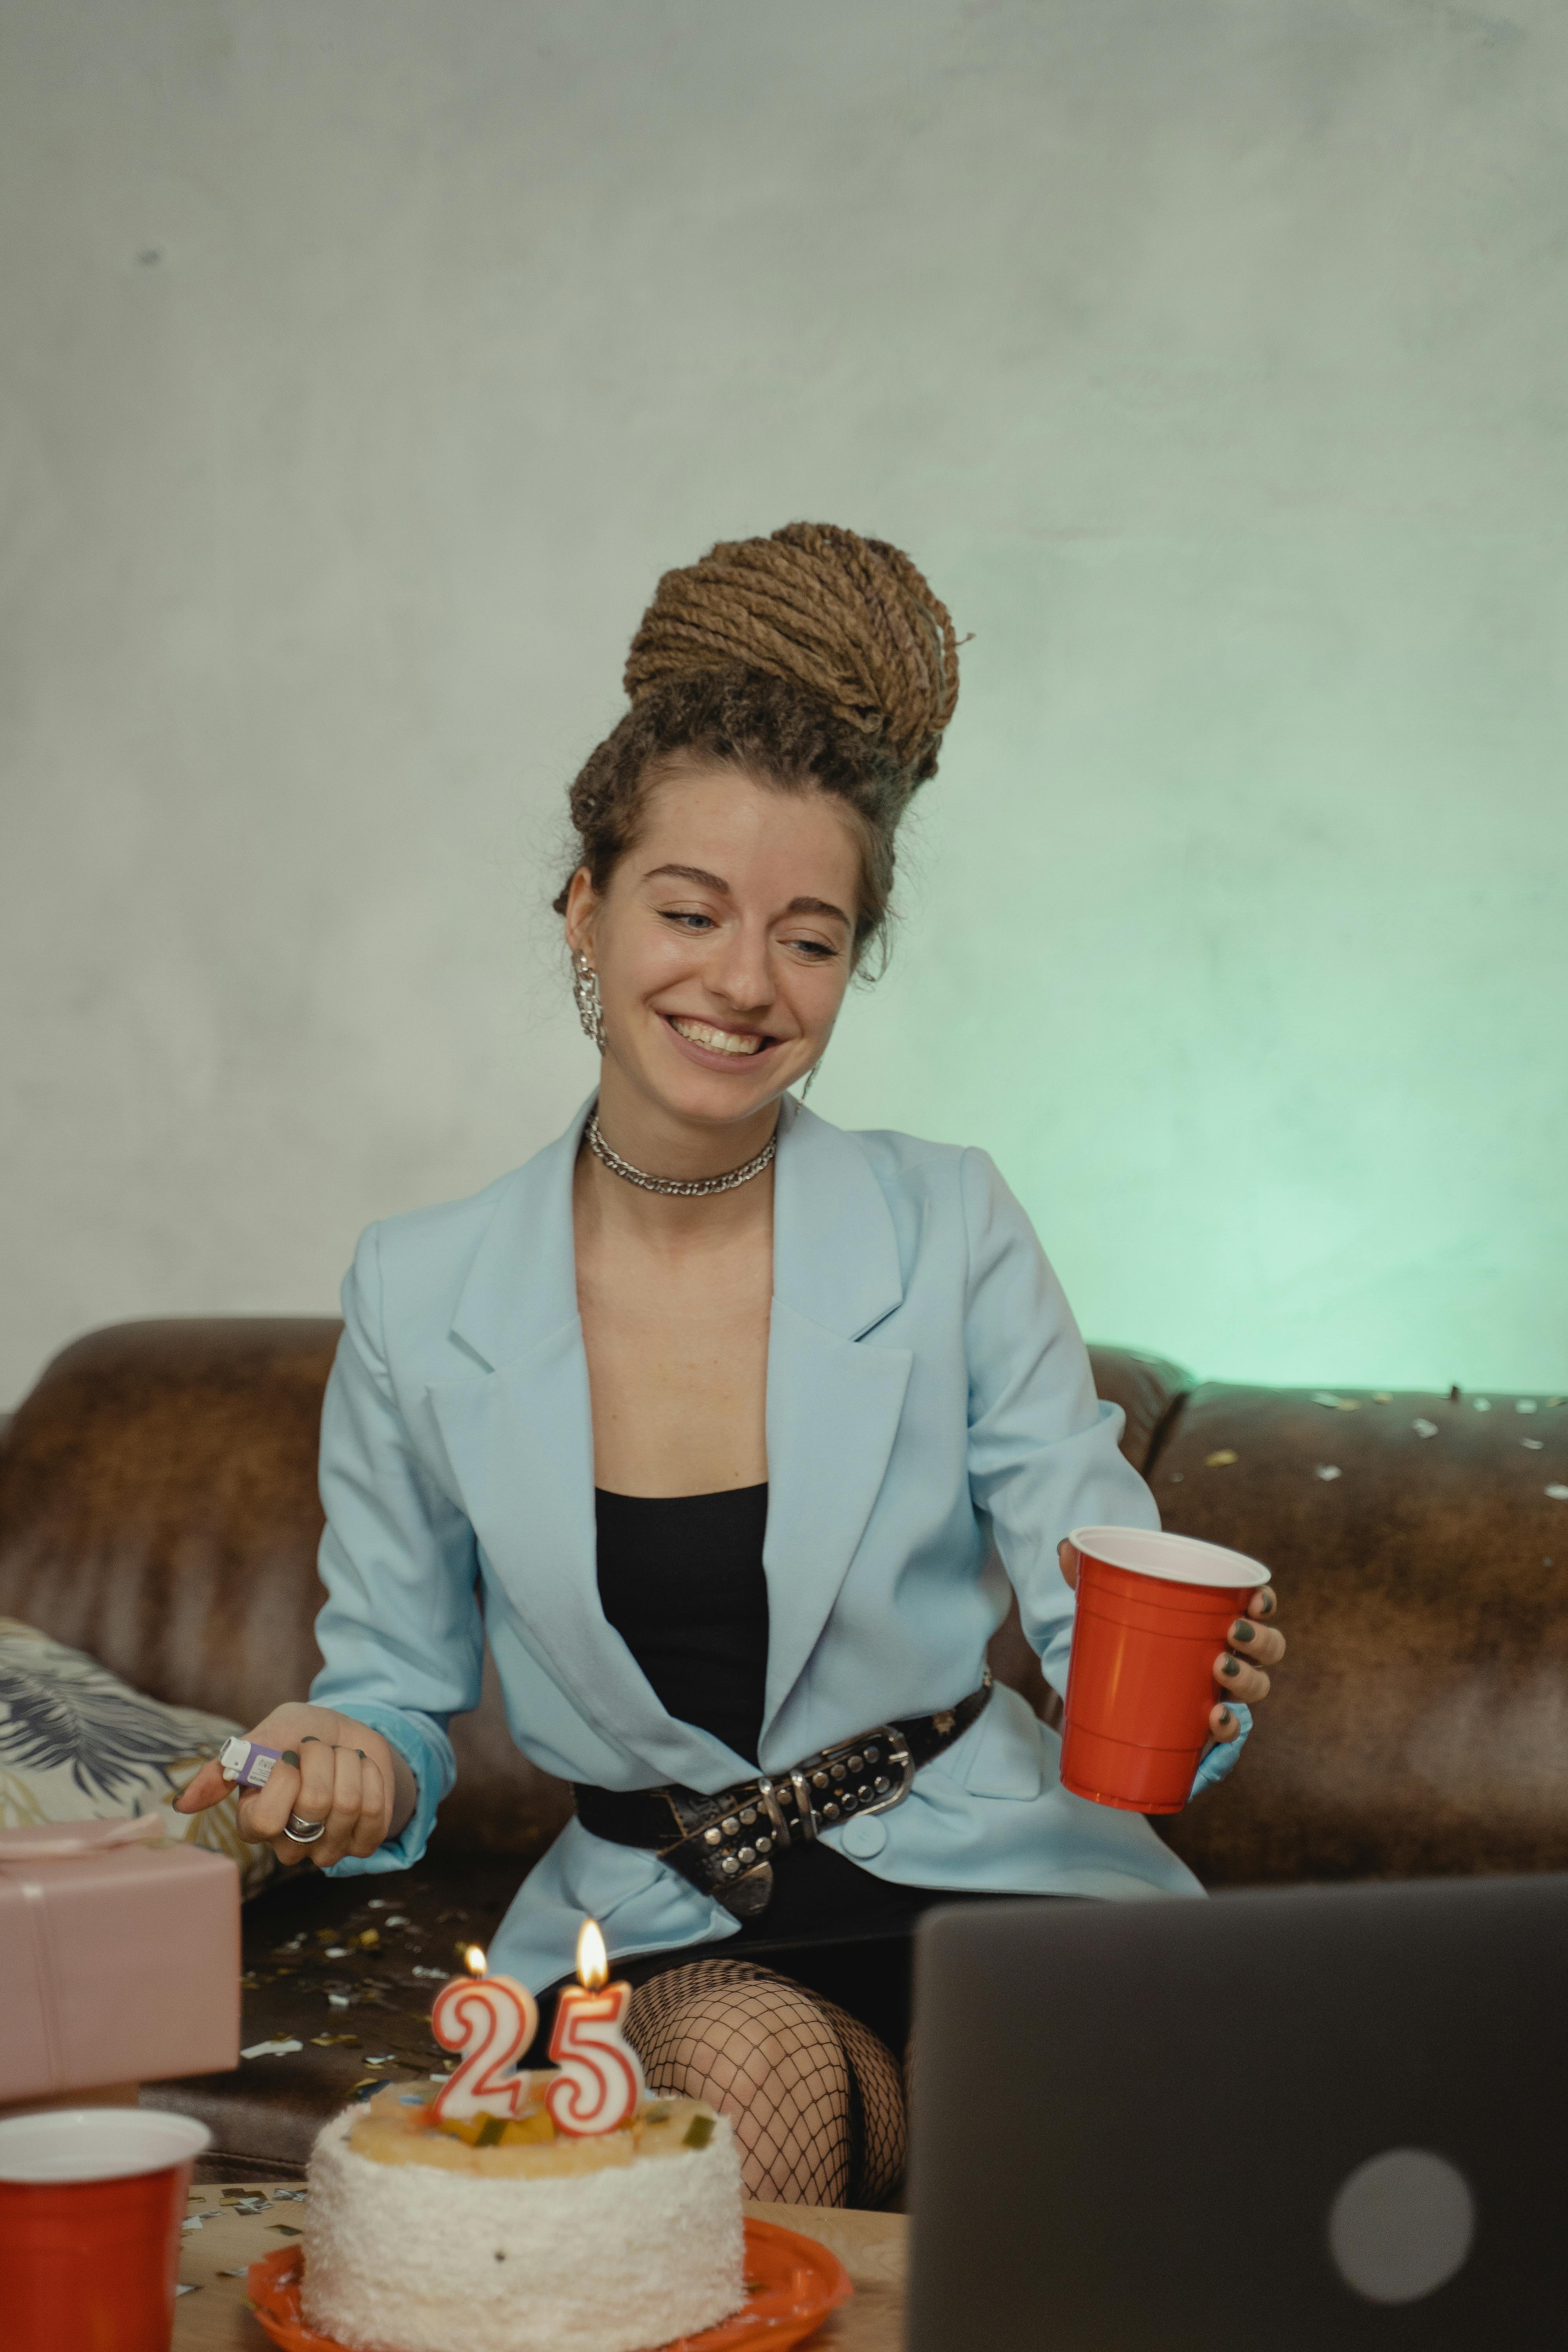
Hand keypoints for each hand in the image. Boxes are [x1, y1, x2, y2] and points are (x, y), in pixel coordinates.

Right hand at [175, 1702, 403, 1869]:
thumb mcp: (263, 1736)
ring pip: (350, 1806)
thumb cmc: (299, 1734)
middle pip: (316, 1806)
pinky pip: (376, 1816)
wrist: (345, 1732)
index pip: (267, 1819)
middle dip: (324, 1759)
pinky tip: (361, 1773)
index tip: (289, 1755)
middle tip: (319, 1750)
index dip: (286, 1779)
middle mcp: (288, 1844)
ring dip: (350, 1764)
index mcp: (256, 1822)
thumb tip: (180, 1805)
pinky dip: (373, 1780)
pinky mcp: (361, 1844)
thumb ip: (226, 1767)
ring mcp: (325, 1849)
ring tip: (340, 1758)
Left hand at [1056, 1540, 1285, 1761]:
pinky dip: (1227, 1734)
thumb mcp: (1107, 1603)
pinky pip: (1229, 1738)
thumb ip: (1087, 1575)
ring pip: (1253, 1691)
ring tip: (1219, 1676)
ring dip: (1245, 1684)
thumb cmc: (1125, 1632)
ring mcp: (1221, 1694)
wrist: (1110, 1684)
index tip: (1256, 1598)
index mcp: (1218, 1619)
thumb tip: (1064, 1548)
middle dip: (1260, 1643)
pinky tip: (1215, 1727)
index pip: (1258, 1608)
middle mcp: (1230, 1656)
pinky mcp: (1205, 1730)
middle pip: (1267, 1651)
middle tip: (1232, 1634)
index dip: (1265, 1603)